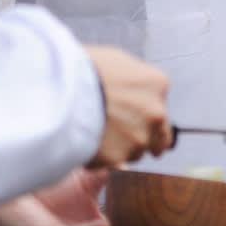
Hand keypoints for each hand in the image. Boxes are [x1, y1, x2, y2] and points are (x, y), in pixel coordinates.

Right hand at [84, 45, 173, 164]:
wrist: (62, 90)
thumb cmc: (84, 69)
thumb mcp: (117, 61)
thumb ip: (134, 82)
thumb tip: (132, 91)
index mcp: (157, 85)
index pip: (163, 108)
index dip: (147, 116)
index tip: (136, 119)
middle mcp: (156, 113)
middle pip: (158, 139)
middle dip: (143, 138)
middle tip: (121, 134)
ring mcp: (138, 138)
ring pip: (135, 153)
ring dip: (121, 148)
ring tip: (97, 135)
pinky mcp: (118, 158)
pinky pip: (111, 163)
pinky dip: (101, 158)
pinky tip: (86, 141)